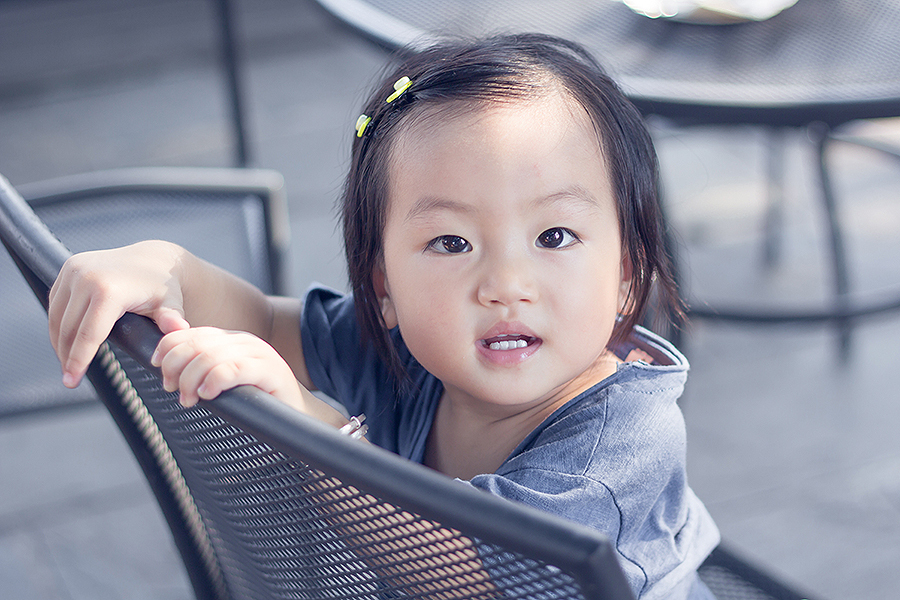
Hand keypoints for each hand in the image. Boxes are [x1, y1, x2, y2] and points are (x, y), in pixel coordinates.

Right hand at [49, 241, 189, 387]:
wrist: (154, 258)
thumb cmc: (163, 287)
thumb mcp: (170, 305)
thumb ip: (172, 319)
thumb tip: (179, 330)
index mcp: (109, 290)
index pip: (88, 335)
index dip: (78, 361)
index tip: (71, 381)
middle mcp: (86, 277)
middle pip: (69, 328)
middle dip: (67, 357)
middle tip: (70, 380)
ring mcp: (74, 270)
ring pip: (57, 317)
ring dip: (59, 342)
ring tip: (68, 364)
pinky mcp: (68, 267)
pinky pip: (56, 303)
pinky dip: (58, 324)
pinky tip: (65, 341)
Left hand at [151, 325, 302, 408]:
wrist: (301, 416)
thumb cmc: (259, 403)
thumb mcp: (226, 383)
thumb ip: (203, 373)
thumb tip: (166, 376)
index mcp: (230, 340)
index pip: (189, 332)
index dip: (167, 348)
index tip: (159, 371)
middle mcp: (243, 341)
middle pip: (196, 342)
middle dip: (175, 366)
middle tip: (172, 389)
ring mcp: (259, 354)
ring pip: (210, 355)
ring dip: (190, 379)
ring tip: (188, 399)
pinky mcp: (270, 371)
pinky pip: (232, 369)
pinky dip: (213, 382)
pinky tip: (208, 395)